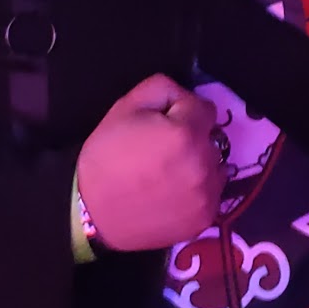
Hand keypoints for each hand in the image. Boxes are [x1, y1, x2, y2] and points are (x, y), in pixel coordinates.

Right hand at [78, 75, 223, 251]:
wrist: (92, 213)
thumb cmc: (106, 157)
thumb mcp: (125, 107)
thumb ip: (162, 89)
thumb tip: (184, 96)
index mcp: (185, 133)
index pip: (205, 109)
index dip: (184, 111)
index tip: (166, 122)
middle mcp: (204, 164)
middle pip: (212, 139)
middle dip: (193, 138)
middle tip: (165, 150)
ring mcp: (207, 195)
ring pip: (217, 167)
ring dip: (200, 165)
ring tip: (171, 174)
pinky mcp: (205, 219)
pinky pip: (212, 195)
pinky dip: (198, 192)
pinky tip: (173, 195)